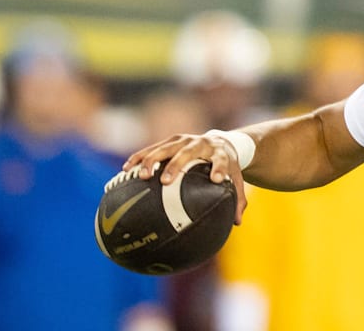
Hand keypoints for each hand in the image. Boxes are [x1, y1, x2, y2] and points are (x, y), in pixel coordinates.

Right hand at [123, 133, 247, 224]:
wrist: (222, 141)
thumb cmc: (228, 166)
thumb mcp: (236, 179)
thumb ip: (238, 199)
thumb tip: (236, 223)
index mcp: (219, 153)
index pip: (221, 160)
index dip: (219, 168)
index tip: (216, 179)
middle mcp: (200, 143)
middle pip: (187, 151)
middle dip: (176, 165)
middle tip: (165, 181)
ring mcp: (183, 140)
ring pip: (165, 148)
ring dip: (152, 160)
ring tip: (141, 176)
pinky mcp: (171, 140)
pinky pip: (152, 148)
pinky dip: (139, 158)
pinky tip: (126, 170)